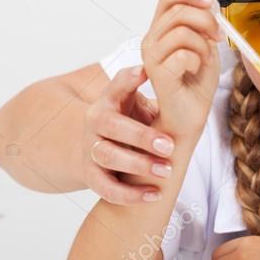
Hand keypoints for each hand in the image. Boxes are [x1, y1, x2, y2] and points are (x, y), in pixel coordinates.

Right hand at [83, 65, 174, 204]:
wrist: (100, 146)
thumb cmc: (128, 117)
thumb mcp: (133, 97)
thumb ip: (143, 84)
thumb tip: (156, 64)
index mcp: (108, 100)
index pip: (115, 88)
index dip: (129, 83)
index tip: (147, 76)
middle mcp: (94, 123)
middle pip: (111, 127)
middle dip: (141, 136)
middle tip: (170, 146)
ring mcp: (90, 149)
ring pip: (107, 156)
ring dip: (138, 165)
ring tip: (167, 171)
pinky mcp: (91, 175)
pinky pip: (106, 188)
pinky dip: (129, 194)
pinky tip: (155, 194)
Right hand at [141, 0, 221, 141]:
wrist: (190, 118)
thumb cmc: (196, 85)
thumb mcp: (206, 45)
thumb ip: (205, 21)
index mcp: (160, 31)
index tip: (210, 2)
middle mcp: (151, 41)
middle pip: (178, 11)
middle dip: (206, 20)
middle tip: (217, 37)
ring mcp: (151, 58)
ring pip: (182, 31)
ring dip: (203, 45)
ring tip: (205, 60)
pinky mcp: (158, 75)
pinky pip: (184, 54)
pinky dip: (198, 60)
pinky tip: (197, 70)